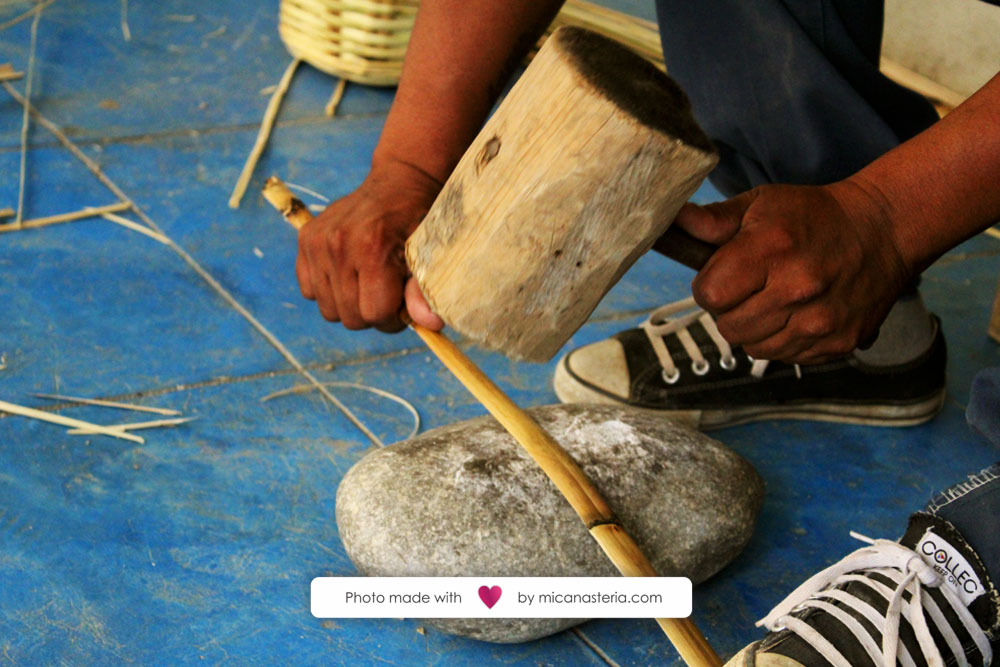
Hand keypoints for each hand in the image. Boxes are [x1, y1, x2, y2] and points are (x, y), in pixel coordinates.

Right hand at [296, 162, 445, 331]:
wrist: (399, 184)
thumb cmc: (420, 222)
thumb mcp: (430, 255)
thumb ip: (425, 291)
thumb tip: (428, 324)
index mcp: (372, 248)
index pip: (374, 314)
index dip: (393, 318)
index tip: (403, 303)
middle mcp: (339, 245)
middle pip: (350, 317)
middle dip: (373, 314)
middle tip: (389, 292)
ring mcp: (318, 242)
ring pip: (329, 310)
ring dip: (351, 305)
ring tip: (369, 282)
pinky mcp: (306, 240)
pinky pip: (309, 291)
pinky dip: (329, 290)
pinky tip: (349, 273)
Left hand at [673, 181, 910, 363]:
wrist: (883, 230)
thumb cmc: (814, 215)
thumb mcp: (762, 204)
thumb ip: (714, 221)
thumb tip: (672, 223)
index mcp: (772, 250)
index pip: (709, 295)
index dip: (709, 286)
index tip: (724, 274)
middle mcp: (797, 289)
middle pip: (728, 327)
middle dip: (730, 309)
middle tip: (751, 286)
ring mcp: (820, 321)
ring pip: (754, 348)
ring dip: (755, 328)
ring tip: (775, 299)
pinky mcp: (838, 343)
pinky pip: (787, 357)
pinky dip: (784, 340)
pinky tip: (797, 313)